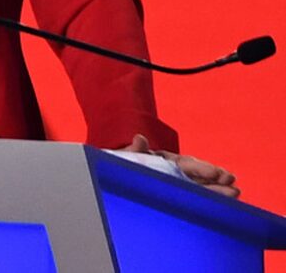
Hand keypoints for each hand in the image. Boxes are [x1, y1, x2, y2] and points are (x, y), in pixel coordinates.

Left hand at [122, 134, 240, 197]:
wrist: (107, 178)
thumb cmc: (116, 166)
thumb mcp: (122, 158)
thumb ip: (133, 151)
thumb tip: (140, 138)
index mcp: (160, 160)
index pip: (184, 164)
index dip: (200, 168)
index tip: (216, 173)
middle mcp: (171, 171)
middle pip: (196, 176)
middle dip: (214, 180)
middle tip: (232, 185)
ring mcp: (174, 184)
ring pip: (198, 187)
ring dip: (216, 190)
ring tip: (235, 193)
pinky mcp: (174, 196)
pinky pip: (192, 198)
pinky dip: (207, 199)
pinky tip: (225, 203)